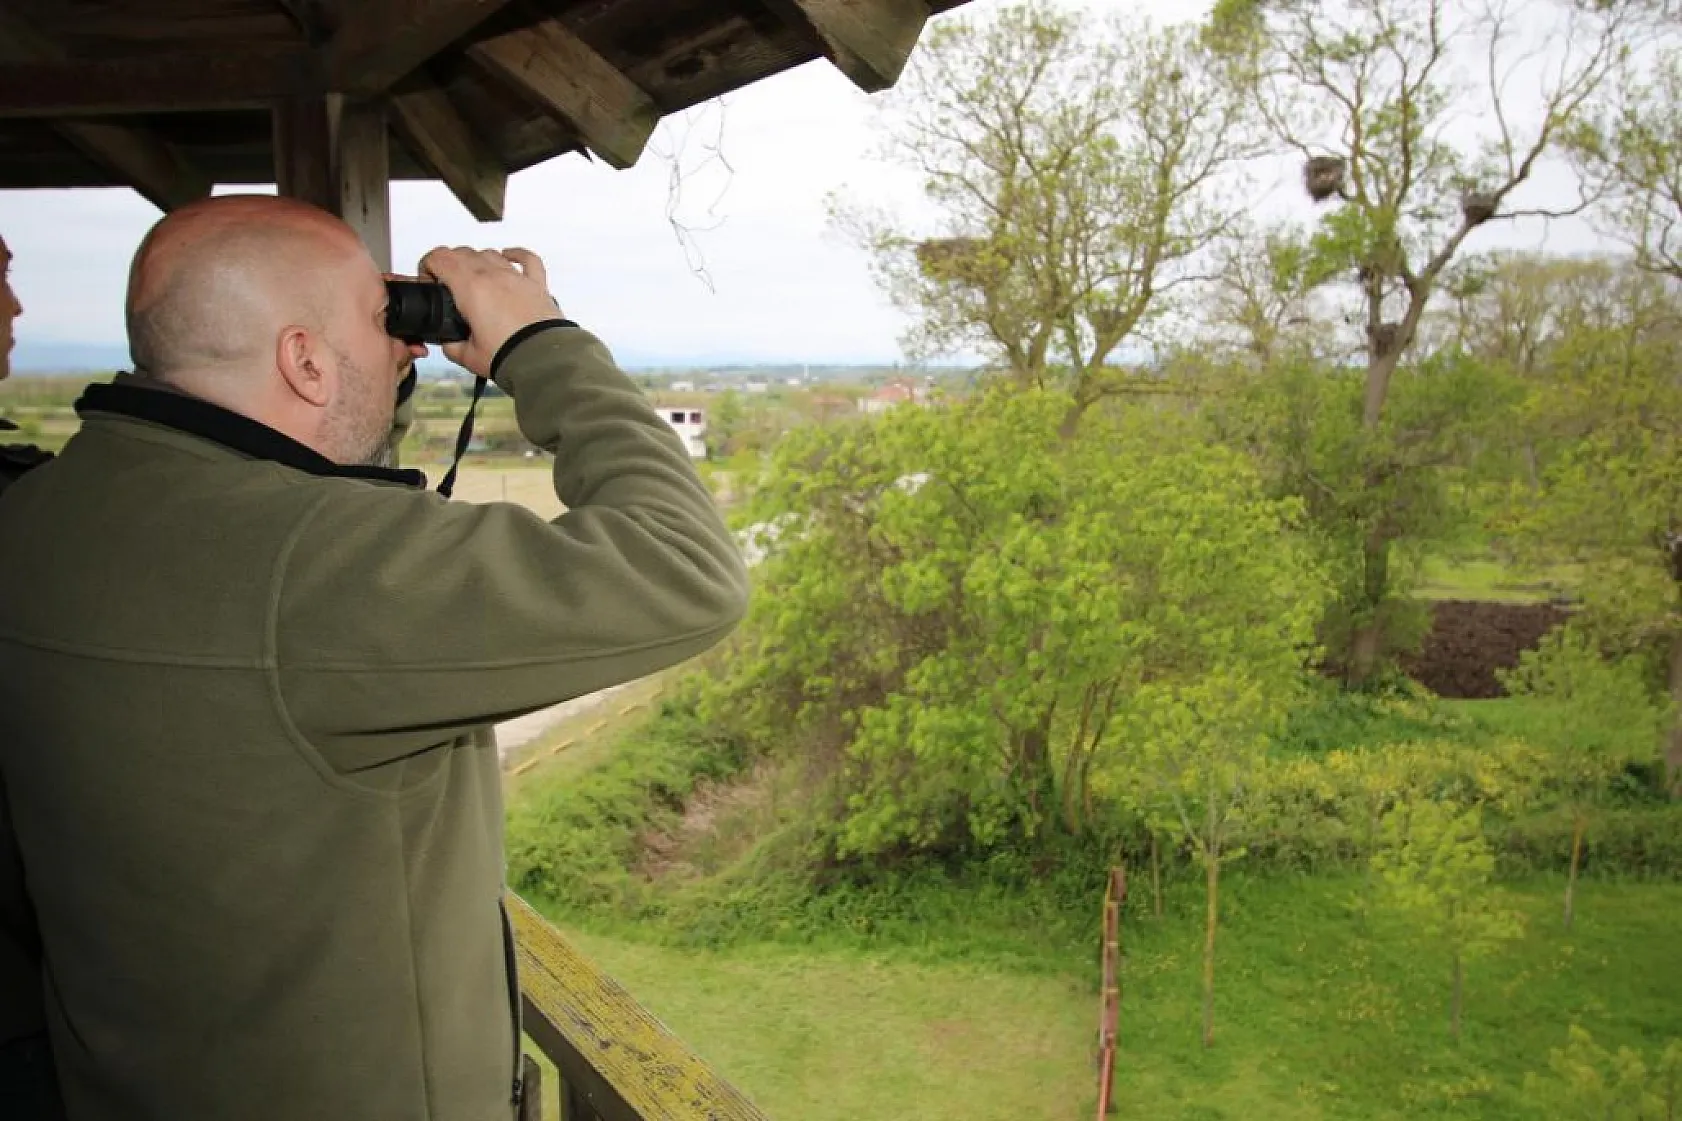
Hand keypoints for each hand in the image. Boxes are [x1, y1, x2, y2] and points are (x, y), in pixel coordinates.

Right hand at [416, 246, 562, 378]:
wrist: (544, 361)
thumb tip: (448, 343)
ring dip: (476, 260)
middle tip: (446, 284)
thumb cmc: (508, 357)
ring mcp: (516, 277)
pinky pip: (527, 259)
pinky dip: (516, 254)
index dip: (427, 265)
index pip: (439, 258)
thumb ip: (452, 346)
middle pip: (462, 253)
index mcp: (471, 288)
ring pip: (489, 253)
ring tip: (473, 277)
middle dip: (448, 264)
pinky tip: (508, 255)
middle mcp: (493, 275)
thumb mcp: (469, 356)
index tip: (428, 281)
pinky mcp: (537, 285)